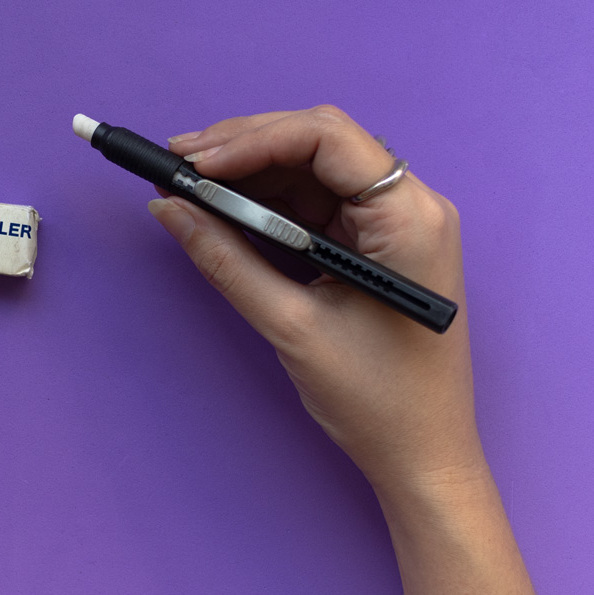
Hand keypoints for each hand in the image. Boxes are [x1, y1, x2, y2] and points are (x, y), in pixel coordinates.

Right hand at [151, 106, 482, 488]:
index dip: (254, 139)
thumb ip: (226, 260)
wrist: (422, 455)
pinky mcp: (375, 245)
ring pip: (312, 169)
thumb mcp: (290, 326)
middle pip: (319, 143)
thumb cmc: (377, 400)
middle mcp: (410, 206)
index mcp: (409, 217)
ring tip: (188, 182)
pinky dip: (267, 203)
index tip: (194, 161)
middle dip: (244, 147)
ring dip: (250, 172)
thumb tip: (170, 210)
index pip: (327, 138)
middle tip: (177, 161)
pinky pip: (316, 203)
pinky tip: (223, 208)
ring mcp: (394, 224)